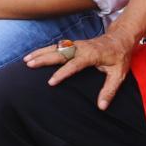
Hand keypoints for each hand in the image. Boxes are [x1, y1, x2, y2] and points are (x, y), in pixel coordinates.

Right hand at [21, 31, 136, 108]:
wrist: (120, 38)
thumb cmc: (119, 57)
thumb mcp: (119, 74)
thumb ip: (110, 90)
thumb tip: (102, 106)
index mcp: (92, 55)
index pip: (74, 64)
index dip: (62, 73)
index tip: (51, 82)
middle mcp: (81, 48)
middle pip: (60, 53)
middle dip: (44, 58)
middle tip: (29, 65)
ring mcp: (76, 45)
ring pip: (55, 48)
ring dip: (40, 53)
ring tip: (26, 60)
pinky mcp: (73, 44)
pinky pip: (56, 47)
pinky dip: (43, 50)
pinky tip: (33, 55)